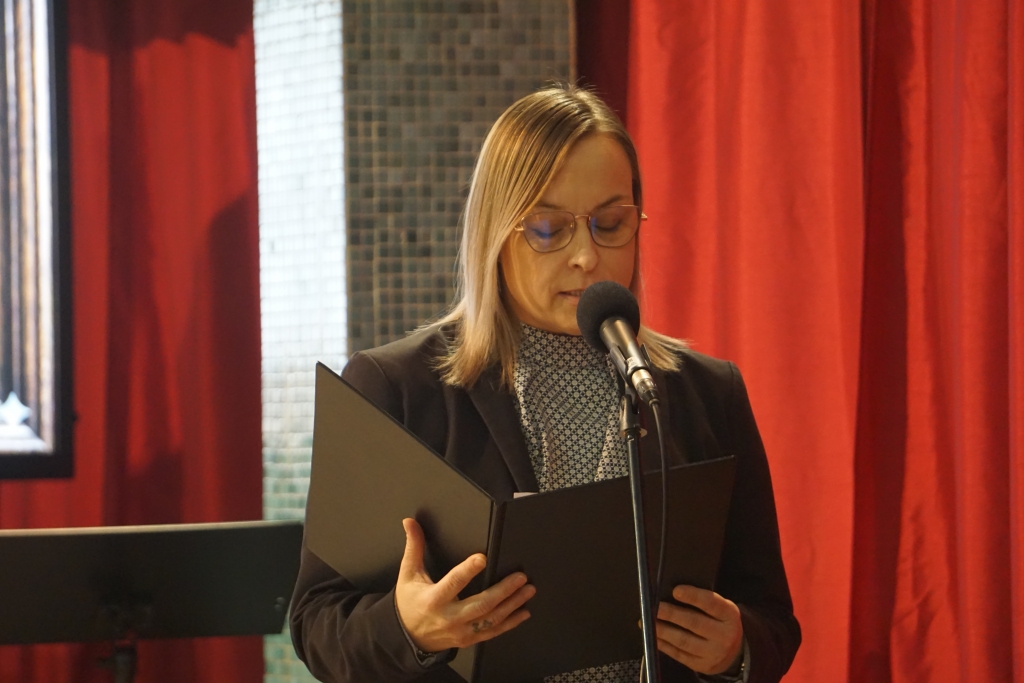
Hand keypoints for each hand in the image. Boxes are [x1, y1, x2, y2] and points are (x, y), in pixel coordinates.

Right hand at [394, 518, 534, 652]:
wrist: (407, 638)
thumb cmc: (409, 603)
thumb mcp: (408, 574)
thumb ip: (414, 547)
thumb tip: (410, 522)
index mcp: (433, 599)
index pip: (453, 583)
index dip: (468, 571)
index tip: (482, 558)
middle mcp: (449, 617)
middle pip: (481, 604)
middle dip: (503, 590)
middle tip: (521, 577)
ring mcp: (461, 631)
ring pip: (490, 619)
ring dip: (512, 605)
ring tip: (528, 590)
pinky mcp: (468, 639)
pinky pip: (492, 632)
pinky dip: (510, 623)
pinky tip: (523, 612)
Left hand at [655, 585, 742, 674]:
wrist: (733, 651)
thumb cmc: (719, 621)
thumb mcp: (720, 608)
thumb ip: (702, 601)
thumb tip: (671, 593)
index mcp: (729, 615)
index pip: (711, 603)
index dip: (693, 596)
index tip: (676, 590)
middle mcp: (723, 635)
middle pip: (694, 622)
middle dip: (672, 614)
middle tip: (655, 607)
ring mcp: (712, 652)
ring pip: (684, 641)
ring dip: (663, 630)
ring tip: (647, 621)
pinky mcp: (701, 665)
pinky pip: (679, 654)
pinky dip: (664, 644)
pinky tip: (654, 636)